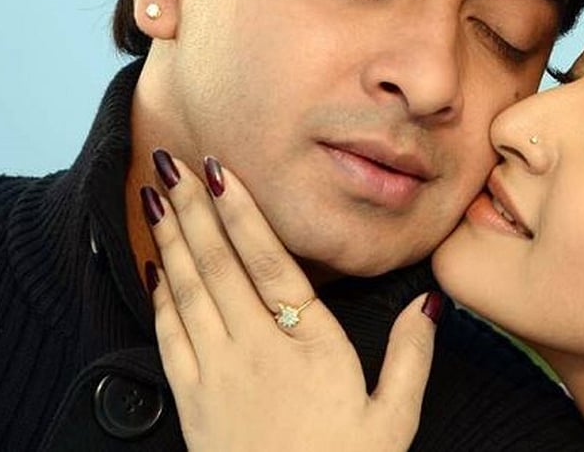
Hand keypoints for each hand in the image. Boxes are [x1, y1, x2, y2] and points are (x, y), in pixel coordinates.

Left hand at [143, 150, 439, 451]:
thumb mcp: (393, 421)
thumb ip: (411, 357)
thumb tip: (429, 303)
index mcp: (309, 346)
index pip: (271, 263)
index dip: (243, 213)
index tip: (222, 171)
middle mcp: (256, 349)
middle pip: (219, 265)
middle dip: (195, 208)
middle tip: (174, 162)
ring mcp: (217, 373)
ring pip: (187, 290)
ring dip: (170, 239)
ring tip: (156, 195)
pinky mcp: (191, 398)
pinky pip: (168, 333)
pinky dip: (158, 294)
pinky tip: (154, 267)